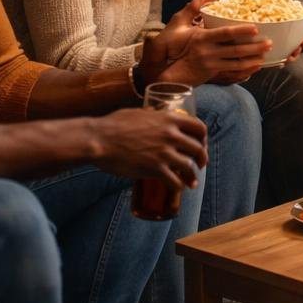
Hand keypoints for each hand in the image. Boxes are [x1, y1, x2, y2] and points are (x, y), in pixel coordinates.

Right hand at [90, 107, 208, 190]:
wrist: (99, 140)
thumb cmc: (113, 124)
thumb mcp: (138, 112)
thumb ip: (151, 114)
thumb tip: (154, 112)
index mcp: (169, 118)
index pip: (199, 127)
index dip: (203, 138)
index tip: (201, 144)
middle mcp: (171, 134)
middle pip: (198, 148)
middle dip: (202, 158)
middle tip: (200, 164)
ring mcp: (164, 152)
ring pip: (189, 166)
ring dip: (193, 175)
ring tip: (192, 181)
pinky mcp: (155, 169)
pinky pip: (174, 181)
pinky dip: (179, 187)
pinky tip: (179, 189)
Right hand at [141, 0, 272, 86]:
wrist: (167, 68)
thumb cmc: (173, 42)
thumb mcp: (179, 22)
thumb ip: (195, 6)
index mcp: (201, 38)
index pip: (225, 33)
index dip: (241, 31)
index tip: (255, 28)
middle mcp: (207, 52)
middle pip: (235, 50)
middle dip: (254, 47)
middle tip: (269, 43)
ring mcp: (211, 64)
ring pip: (236, 63)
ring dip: (252, 59)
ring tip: (266, 55)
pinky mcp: (213, 73)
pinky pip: (232, 72)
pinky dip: (245, 70)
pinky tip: (256, 66)